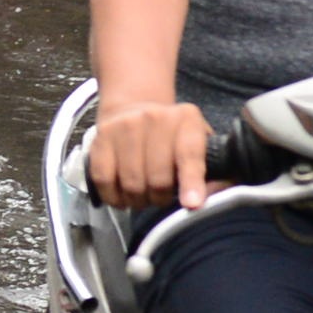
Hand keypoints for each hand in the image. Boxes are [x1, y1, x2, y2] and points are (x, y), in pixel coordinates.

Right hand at [87, 100, 217, 211]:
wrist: (134, 108)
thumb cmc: (172, 137)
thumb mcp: (199, 144)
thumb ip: (212, 172)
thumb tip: (211, 200)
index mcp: (186, 119)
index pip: (189, 154)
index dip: (191, 182)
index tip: (192, 203)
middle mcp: (155, 117)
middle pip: (158, 178)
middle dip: (160, 198)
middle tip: (161, 197)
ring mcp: (125, 126)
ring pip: (131, 183)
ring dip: (138, 200)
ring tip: (143, 195)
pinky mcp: (101, 138)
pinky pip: (105, 180)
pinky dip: (114, 197)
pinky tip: (122, 195)